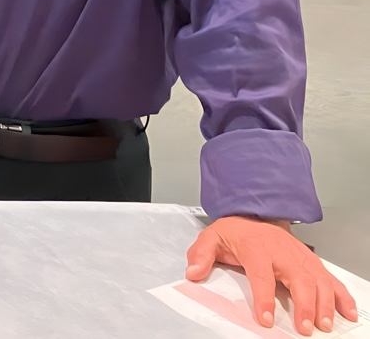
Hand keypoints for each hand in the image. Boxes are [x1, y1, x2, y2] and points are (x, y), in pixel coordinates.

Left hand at [186, 216, 358, 335]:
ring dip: (324, 304)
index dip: (264, 299)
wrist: (256, 212)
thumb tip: (193, 272)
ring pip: (319, 281)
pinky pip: (331, 280)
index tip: (265, 319)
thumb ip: (201, 255)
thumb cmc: (236, 231)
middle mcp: (284, 253)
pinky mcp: (313, 262)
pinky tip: (347, 312)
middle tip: (305, 328)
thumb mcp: (212, 237)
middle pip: (300, 280)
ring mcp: (302, 258)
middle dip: (304, 305)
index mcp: (258, 249)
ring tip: (324, 325)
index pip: (262, 276)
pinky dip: (342, 296)